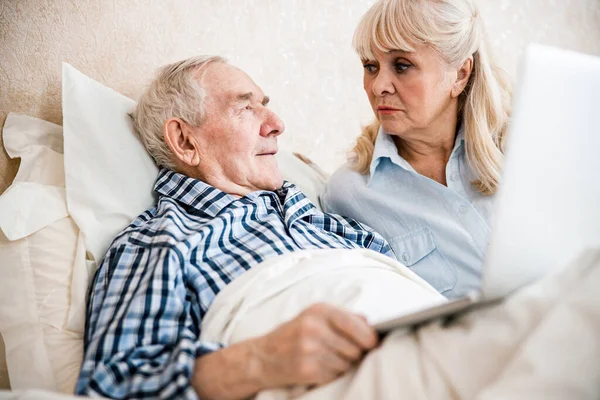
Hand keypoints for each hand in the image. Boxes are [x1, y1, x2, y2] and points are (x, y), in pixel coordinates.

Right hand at [250, 303, 377, 387]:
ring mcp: (309, 348)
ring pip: (347, 363)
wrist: (262, 357)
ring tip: (325, 358)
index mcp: (319, 310)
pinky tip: (318, 367)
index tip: (373, 343)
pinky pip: (335, 375)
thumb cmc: (292, 335)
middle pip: (355, 347)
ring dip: (342, 364)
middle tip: (340, 351)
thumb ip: (343, 316)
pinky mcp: (307, 369)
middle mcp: (314, 327)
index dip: (369, 337)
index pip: (355, 324)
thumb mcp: (314, 316)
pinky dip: (331, 374)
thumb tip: (370, 324)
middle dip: (354, 352)